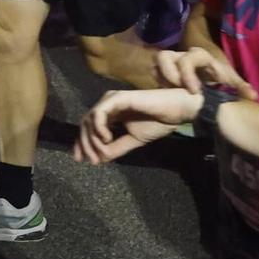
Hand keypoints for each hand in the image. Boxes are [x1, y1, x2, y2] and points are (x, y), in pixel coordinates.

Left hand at [73, 86, 199, 164]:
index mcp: (110, 113)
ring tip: (102, 151)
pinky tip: (107, 138)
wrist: (176, 111)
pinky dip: (99, 127)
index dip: (82, 143)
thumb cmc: (158, 122)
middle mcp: (107, 104)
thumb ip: (116, 148)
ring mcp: (111, 100)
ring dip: (92, 138)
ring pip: (90, 119)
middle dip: (85, 143)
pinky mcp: (118, 98)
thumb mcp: (133, 140)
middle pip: (85, 123)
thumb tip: (98, 159)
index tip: (82, 159)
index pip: (88, 127)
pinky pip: (100, 113)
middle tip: (91, 160)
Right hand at [154, 47, 257, 100]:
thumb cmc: (222, 78)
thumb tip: (253, 96)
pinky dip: (158, 82)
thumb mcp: (232, 82)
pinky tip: (167, 94)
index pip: (188, 58)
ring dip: (161, 77)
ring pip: (156, 63)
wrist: (213, 78)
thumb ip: (241, 88)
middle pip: (164, 56)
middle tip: (176, 90)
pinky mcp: (164, 71)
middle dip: (168, 74)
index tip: (193, 91)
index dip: (187, 73)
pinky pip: (154, 73)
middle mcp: (182, 56)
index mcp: (199, 56)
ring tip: (170, 93)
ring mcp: (171, 63)